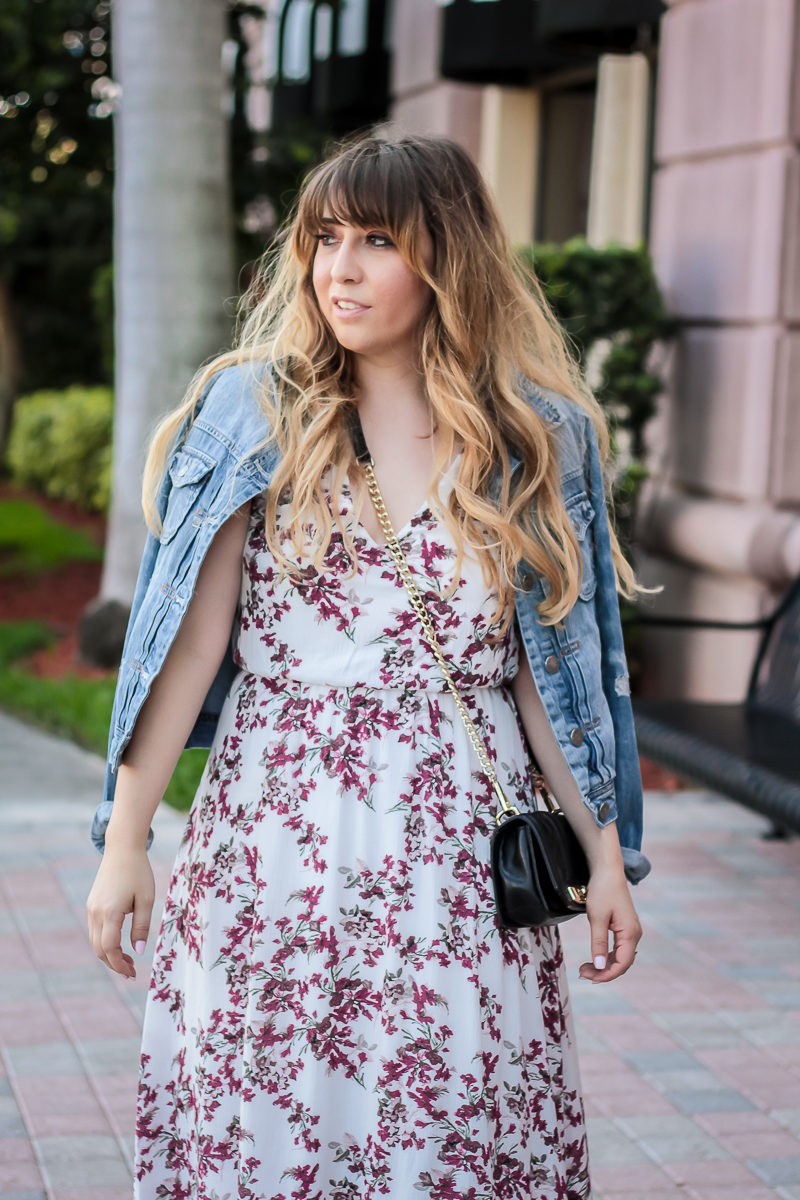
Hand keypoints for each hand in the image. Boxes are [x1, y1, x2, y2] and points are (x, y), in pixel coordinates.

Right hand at [86, 845, 154, 978]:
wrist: (122, 848)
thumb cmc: (139, 872)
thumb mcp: (147, 899)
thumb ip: (142, 926)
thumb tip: (138, 951)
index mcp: (110, 913)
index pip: (109, 949)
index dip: (119, 964)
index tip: (132, 973)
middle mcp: (96, 912)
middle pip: (99, 949)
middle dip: (114, 964)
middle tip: (131, 972)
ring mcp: (91, 908)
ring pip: (95, 941)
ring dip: (108, 954)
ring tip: (127, 960)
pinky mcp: (92, 904)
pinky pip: (95, 930)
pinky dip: (104, 942)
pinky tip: (119, 943)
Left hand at [578, 864, 641, 984]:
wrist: (607, 871)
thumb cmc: (602, 891)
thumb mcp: (597, 918)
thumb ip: (599, 943)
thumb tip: (600, 966)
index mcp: (630, 933)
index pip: (622, 963)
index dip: (607, 974)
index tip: (590, 978)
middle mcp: (634, 934)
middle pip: (622, 963)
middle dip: (603, 971)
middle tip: (582, 973)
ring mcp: (631, 931)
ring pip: (620, 957)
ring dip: (604, 965)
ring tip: (585, 968)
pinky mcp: (625, 928)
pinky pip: (618, 948)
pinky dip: (607, 956)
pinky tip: (595, 958)